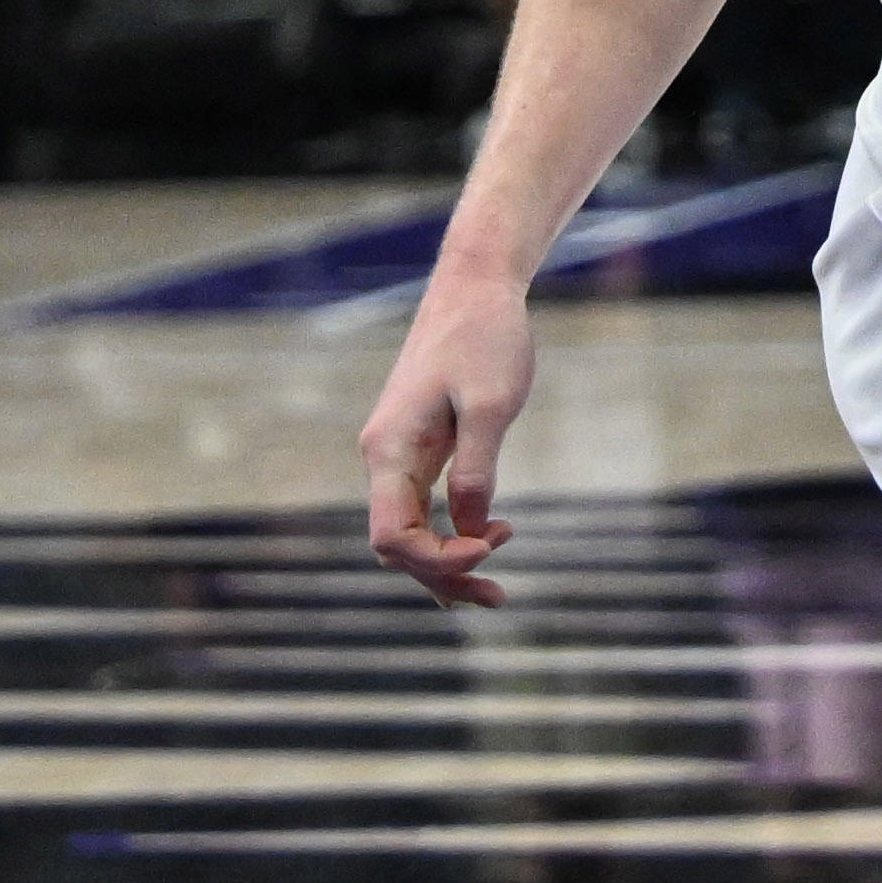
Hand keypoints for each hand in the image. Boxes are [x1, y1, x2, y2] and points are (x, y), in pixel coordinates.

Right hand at [361, 266, 535, 607]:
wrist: (475, 285)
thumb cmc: (485, 336)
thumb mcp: (491, 404)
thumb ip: (477, 471)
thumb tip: (471, 530)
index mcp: (389, 450)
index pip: (393, 536)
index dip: (437, 559)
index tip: (491, 547)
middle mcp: (383, 457)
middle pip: (398, 544)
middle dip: (443, 574)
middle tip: (498, 597)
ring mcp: (398, 453)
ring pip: (409, 528)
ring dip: (447, 561)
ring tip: (494, 593)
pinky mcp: (418, 445)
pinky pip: (421, 506)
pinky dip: (447, 534)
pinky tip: (477, 550)